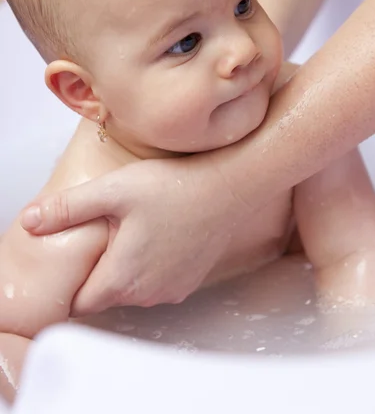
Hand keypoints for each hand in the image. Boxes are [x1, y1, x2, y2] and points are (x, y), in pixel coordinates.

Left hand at [20, 156, 239, 314]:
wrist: (230, 188)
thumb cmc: (174, 187)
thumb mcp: (113, 190)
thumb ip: (67, 209)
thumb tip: (29, 222)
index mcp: (122, 278)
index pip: (80, 302)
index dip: (73, 280)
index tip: (78, 253)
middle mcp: (147, 294)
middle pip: (106, 296)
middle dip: (98, 270)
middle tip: (104, 232)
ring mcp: (171, 290)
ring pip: (132, 290)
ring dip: (125, 268)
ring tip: (132, 230)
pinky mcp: (189, 282)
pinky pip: (156, 283)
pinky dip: (150, 266)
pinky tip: (158, 235)